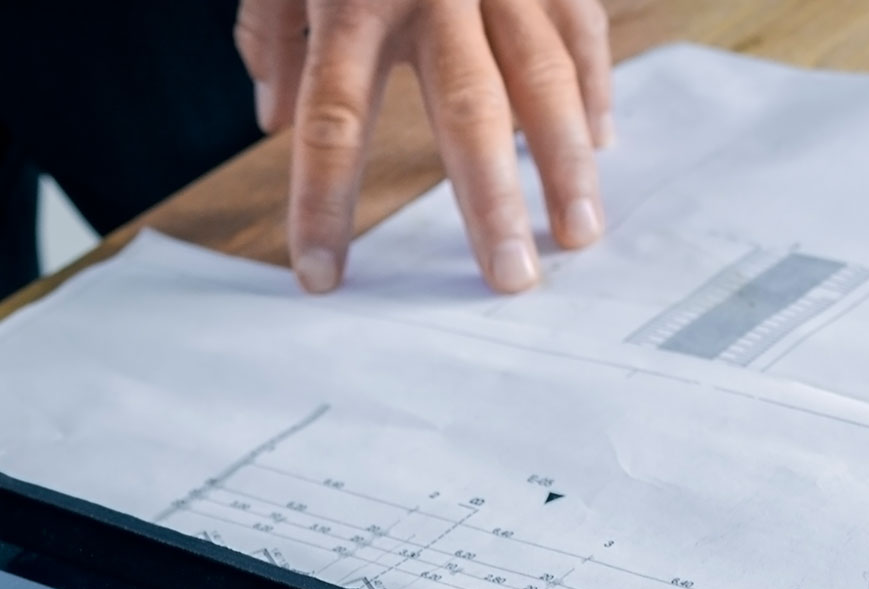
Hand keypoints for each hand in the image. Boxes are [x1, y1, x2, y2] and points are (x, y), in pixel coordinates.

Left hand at [237, 0, 612, 294]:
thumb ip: (268, 33)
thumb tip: (275, 122)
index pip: (329, 122)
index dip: (324, 205)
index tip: (322, 278)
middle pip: (467, 111)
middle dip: (491, 203)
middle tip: (509, 281)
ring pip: (545, 74)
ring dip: (567, 161)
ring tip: (579, 233)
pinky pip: (581, 26)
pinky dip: (594, 89)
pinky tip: (600, 145)